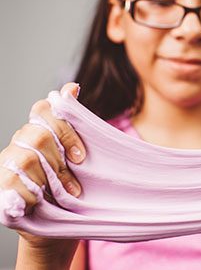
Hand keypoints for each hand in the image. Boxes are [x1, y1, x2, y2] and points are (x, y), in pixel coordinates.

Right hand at [0, 83, 85, 266]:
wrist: (64, 224)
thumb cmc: (74, 186)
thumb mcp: (80, 157)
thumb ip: (75, 124)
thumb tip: (71, 87)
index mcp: (40, 132)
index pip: (44, 110)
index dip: (65, 129)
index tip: (82, 156)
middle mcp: (20, 144)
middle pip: (37, 135)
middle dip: (60, 160)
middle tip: (75, 184)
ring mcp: (7, 166)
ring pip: (25, 159)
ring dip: (50, 181)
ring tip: (66, 196)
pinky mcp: (1, 189)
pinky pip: (12, 185)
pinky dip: (33, 196)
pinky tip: (41, 202)